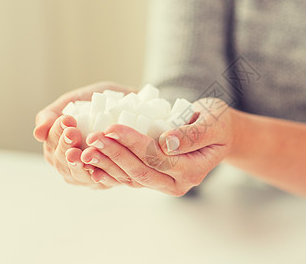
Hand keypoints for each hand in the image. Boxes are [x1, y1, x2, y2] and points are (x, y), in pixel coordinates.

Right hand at [33, 81, 135, 188]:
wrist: (133, 103)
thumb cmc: (100, 103)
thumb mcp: (73, 102)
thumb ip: (51, 115)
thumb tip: (37, 133)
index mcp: (59, 147)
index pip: (51, 145)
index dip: (56, 134)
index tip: (67, 120)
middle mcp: (72, 164)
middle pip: (62, 162)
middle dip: (66, 147)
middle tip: (73, 132)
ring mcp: (90, 175)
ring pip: (78, 174)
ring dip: (79, 162)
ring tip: (81, 150)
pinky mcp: (110, 180)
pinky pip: (102, 182)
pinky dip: (99, 175)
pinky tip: (98, 167)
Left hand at [81, 98, 233, 194]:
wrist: (220, 133)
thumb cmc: (218, 123)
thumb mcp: (213, 122)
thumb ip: (193, 134)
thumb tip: (166, 143)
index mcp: (194, 170)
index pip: (158, 158)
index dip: (133, 143)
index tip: (112, 127)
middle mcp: (179, 183)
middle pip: (141, 172)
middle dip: (115, 155)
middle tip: (92, 139)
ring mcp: (167, 184)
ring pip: (133, 178)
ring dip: (108, 164)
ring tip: (86, 150)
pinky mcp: (156, 178)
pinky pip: (131, 178)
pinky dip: (111, 171)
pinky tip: (93, 163)